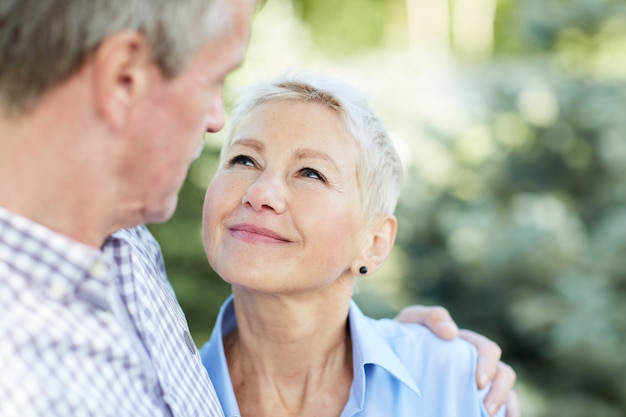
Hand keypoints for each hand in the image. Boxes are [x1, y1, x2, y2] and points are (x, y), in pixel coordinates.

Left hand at [395, 306, 519, 416]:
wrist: (390, 357)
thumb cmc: (404, 336)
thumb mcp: (414, 320)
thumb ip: (431, 316)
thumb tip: (451, 332)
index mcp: (467, 344)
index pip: (489, 350)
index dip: (489, 365)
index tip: (479, 383)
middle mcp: (477, 363)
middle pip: (504, 374)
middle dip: (500, 391)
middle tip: (486, 410)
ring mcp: (476, 384)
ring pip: (507, 393)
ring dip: (505, 405)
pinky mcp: (470, 400)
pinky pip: (500, 408)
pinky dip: (507, 413)